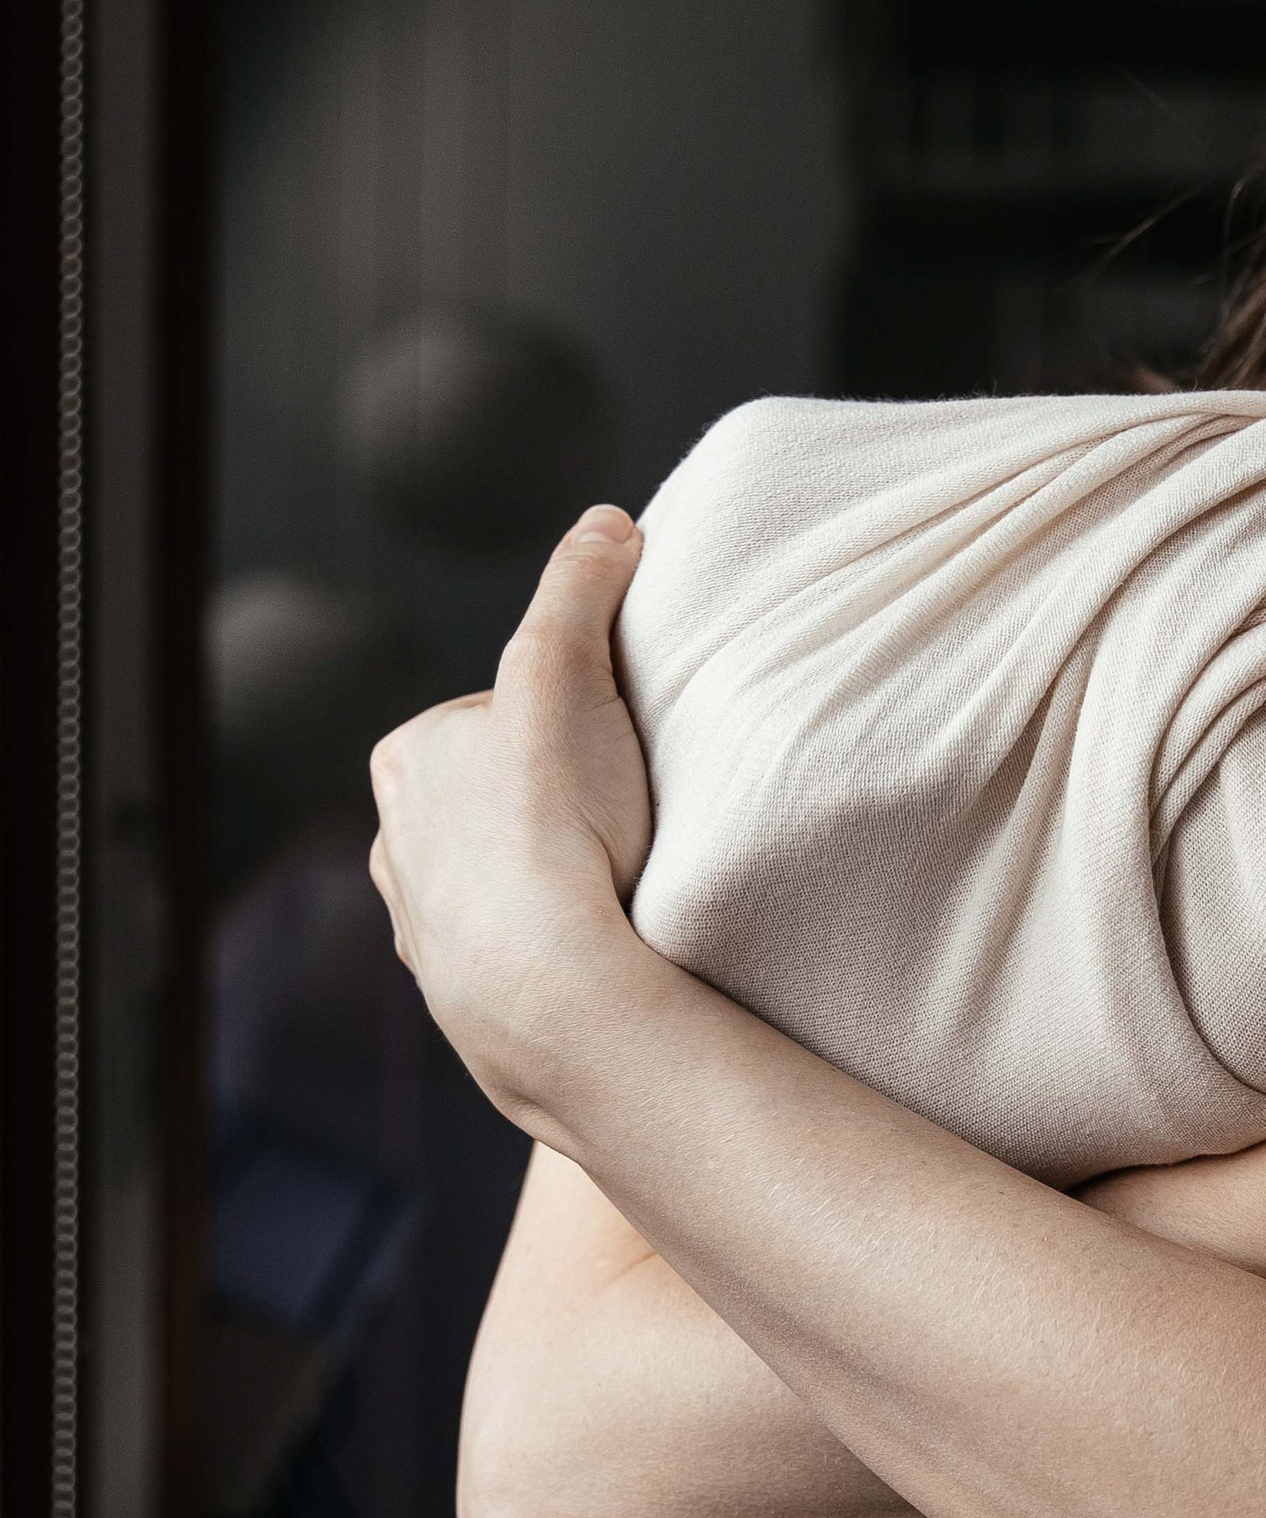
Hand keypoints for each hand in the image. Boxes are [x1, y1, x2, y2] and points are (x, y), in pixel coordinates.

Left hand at [369, 506, 657, 1124]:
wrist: (551, 990)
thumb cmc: (552, 827)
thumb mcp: (566, 674)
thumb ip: (578, 590)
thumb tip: (604, 522)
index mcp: (406, 758)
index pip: (502, 706)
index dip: (569, 713)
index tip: (614, 739)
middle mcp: (393, 842)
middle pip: (498, 789)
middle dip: (553, 793)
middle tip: (621, 805)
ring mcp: (423, 926)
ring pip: (499, 871)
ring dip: (549, 870)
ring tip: (613, 877)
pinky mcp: (459, 995)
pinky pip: (512, 947)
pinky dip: (548, 939)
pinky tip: (595, 937)